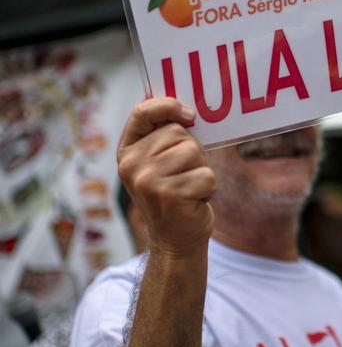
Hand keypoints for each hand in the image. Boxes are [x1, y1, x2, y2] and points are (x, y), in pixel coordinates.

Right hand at [117, 98, 214, 258]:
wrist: (175, 241)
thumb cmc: (174, 194)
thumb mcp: (160, 164)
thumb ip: (165, 137)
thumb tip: (189, 111)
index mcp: (127, 152)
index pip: (141, 112)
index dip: (167, 106)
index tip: (189, 114)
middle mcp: (132, 165)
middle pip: (178, 132)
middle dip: (192, 151)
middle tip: (184, 175)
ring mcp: (149, 181)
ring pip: (194, 152)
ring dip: (201, 170)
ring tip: (189, 188)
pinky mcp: (171, 195)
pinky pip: (207, 175)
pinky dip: (209, 188)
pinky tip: (195, 201)